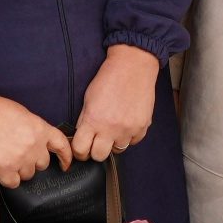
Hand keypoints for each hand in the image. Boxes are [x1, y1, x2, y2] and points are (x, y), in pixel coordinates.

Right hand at [0, 88, 71, 188]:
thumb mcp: (24, 114)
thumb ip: (36, 131)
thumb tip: (38, 144)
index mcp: (40, 129)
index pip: (62, 146)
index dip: (65, 157)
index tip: (65, 164)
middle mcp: (34, 145)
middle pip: (42, 164)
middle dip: (32, 161)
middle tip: (18, 153)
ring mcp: (20, 158)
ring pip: (28, 175)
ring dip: (19, 170)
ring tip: (6, 157)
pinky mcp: (5, 169)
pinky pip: (13, 183)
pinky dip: (7, 178)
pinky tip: (1, 168)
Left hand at [71, 44, 158, 161]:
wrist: (133, 66)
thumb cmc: (108, 78)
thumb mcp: (88, 99)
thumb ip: (84, 120)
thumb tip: (82, 138)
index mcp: (93, 120)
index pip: (80, 149)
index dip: (79, 150)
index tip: (82, 146)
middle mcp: (111, 128)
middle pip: (99, 156)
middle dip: (96, 150)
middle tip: (97, 140)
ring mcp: (128, 129)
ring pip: (117, 150)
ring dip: (113, 142)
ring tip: (114, 127)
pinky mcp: (142, 127)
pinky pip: (132, 142)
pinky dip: (128, 136)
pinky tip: (126, 122)